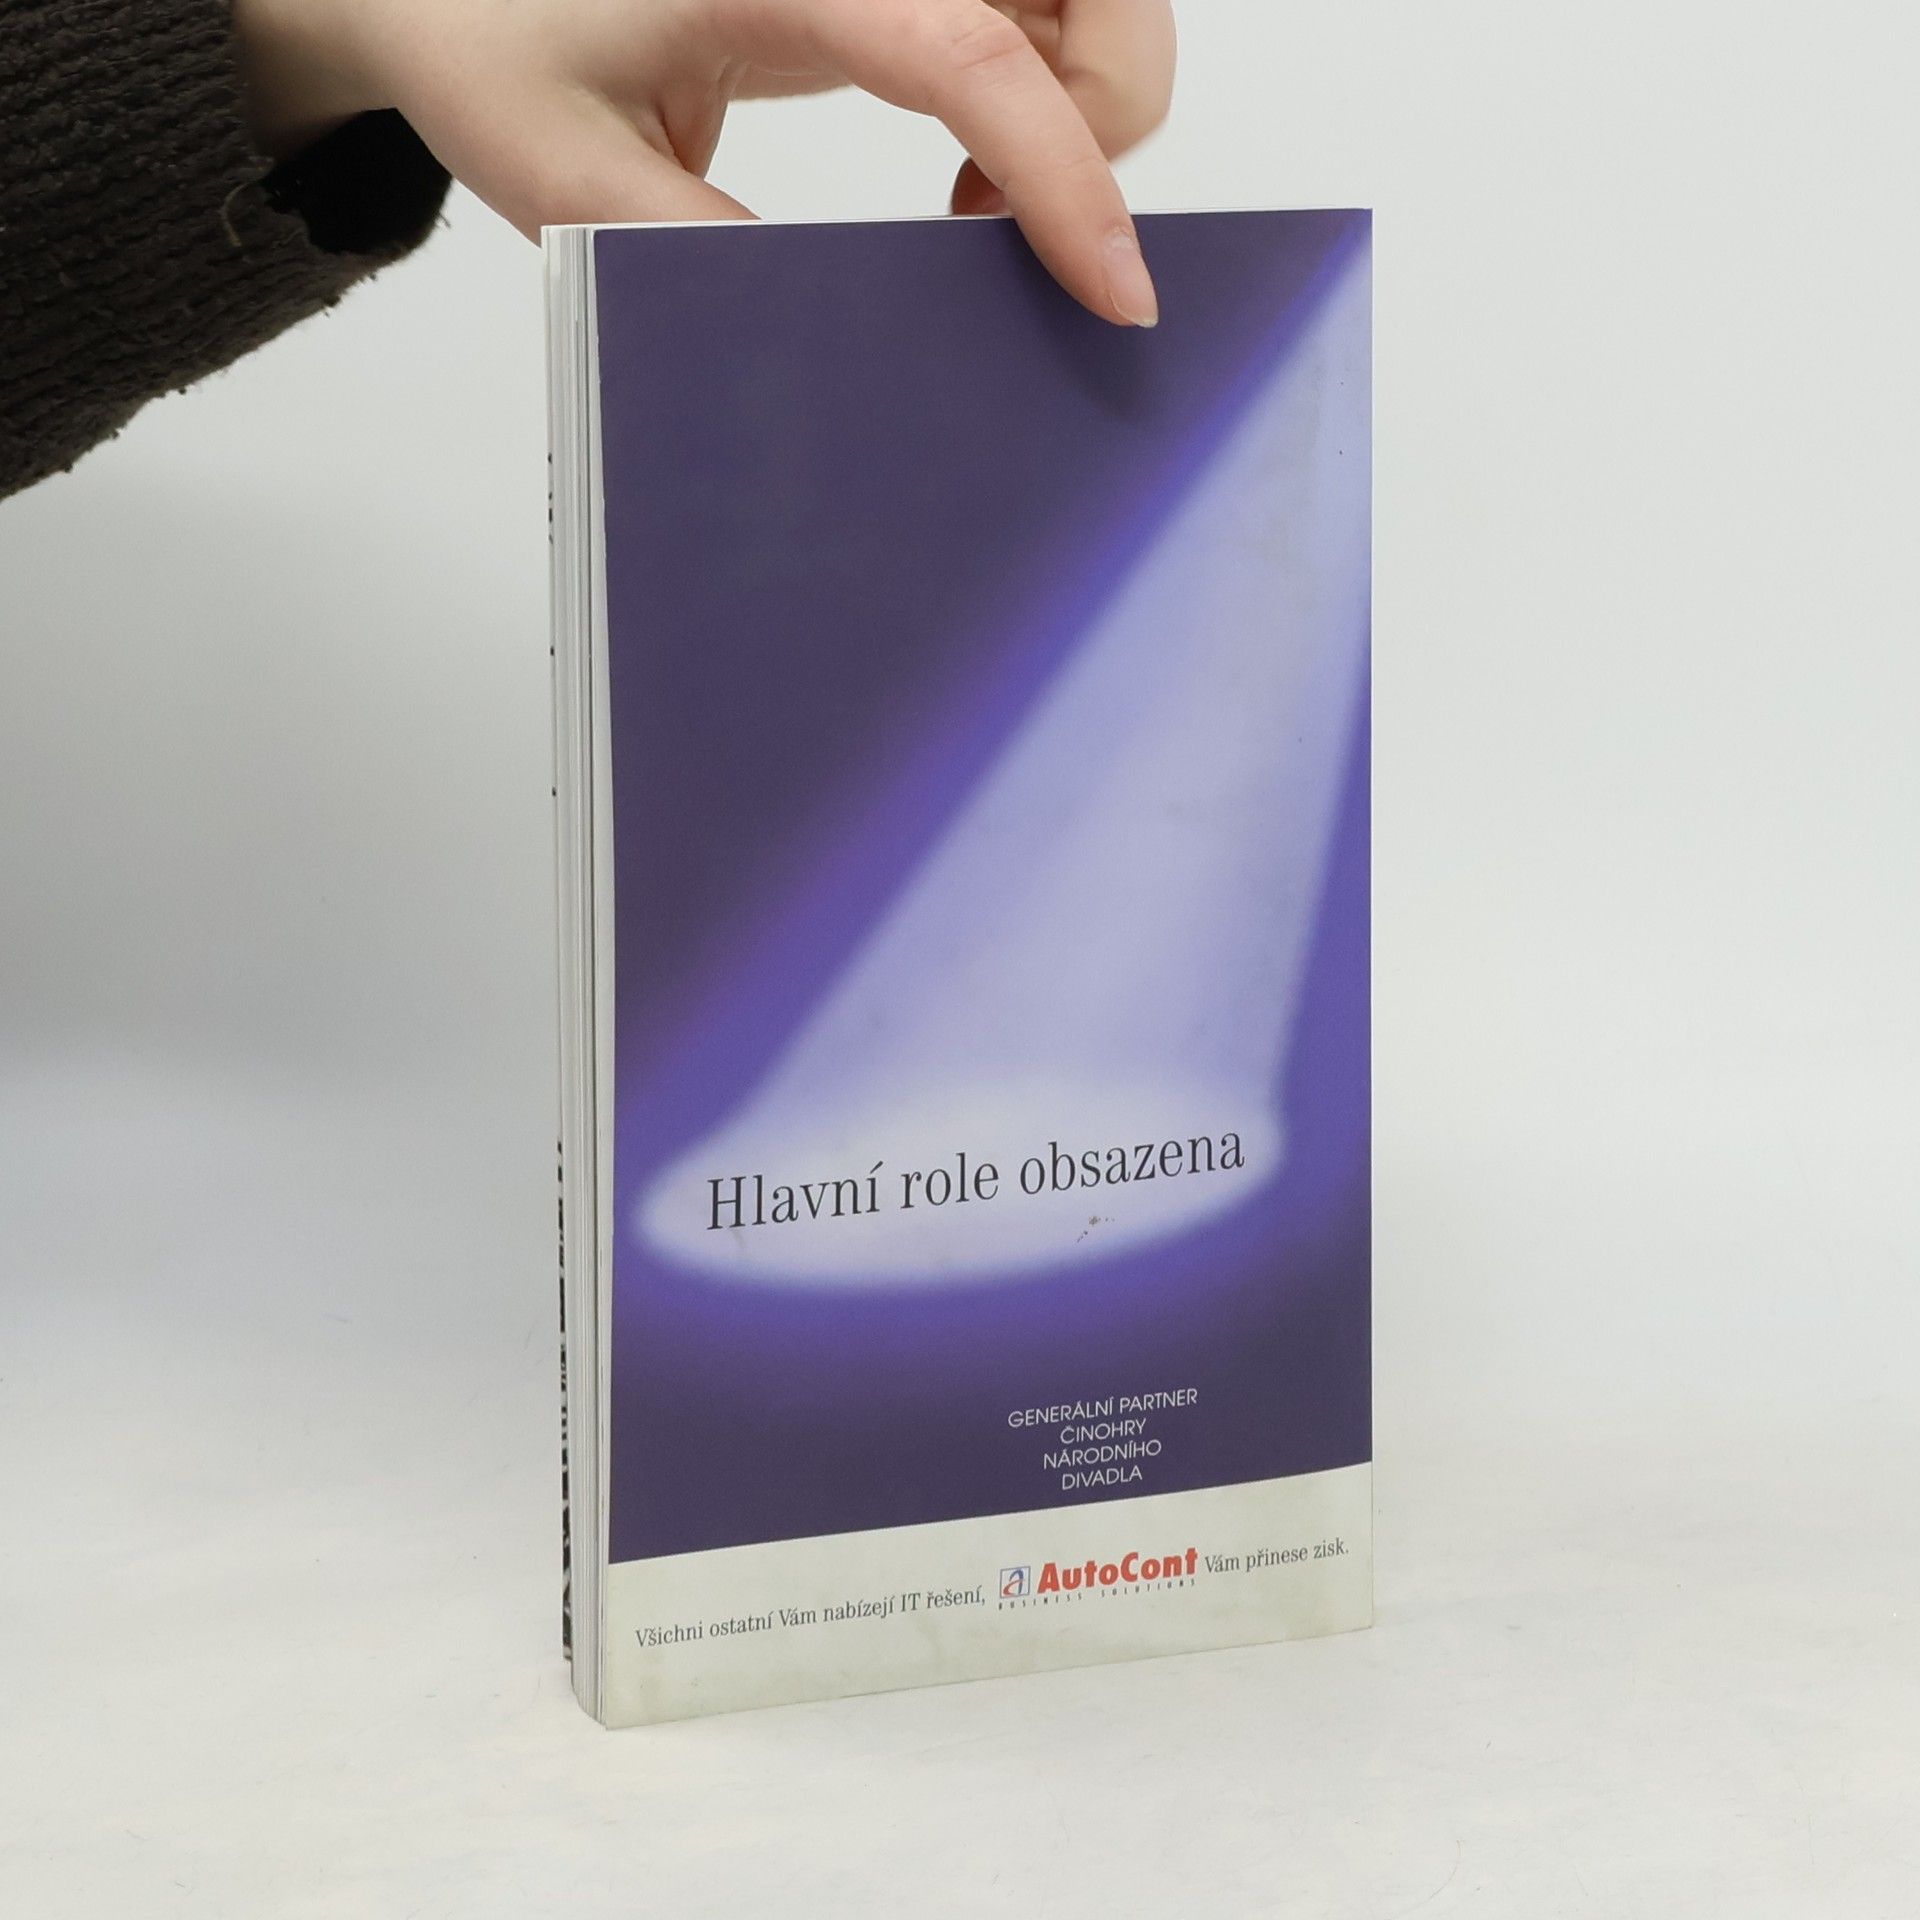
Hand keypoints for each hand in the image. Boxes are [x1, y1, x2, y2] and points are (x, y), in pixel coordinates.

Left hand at [233, 0, 1176, 325]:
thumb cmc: (497, 45)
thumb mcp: (576, 183)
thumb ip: (708, 263)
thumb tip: (846, 346)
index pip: (972, 52)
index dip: (1066, 171)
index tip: (1113, 292)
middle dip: (1108, 106)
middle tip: (1018, 223)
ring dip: (1086, 95)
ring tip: (983, 202)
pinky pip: (1035, 5)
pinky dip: (1049, 83)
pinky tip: (970, 162)